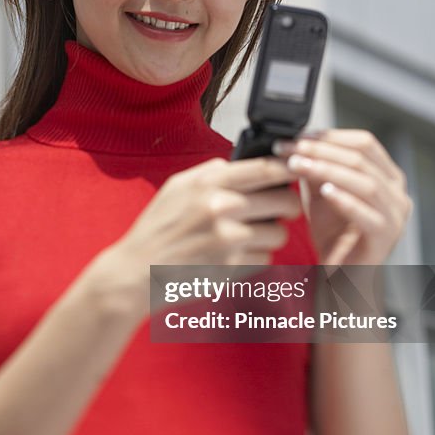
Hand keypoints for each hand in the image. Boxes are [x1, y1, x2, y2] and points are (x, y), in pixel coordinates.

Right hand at [91, 156, 302, 317]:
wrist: (136, 270)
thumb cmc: (157, 228)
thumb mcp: (177, 186)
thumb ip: (211, 171)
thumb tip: (244, 164)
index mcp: (209, 182)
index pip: (266, 169)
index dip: (290, 168)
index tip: (298, 169)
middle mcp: (221, 207)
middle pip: (285, 201)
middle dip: (288, 206)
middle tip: (281, 210)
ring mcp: (228, 239)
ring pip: (280, 233)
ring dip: (271, 235)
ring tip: (249, 236)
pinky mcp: (232, 267)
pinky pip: (265, 259)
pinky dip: (255, 257)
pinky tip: (234, 255)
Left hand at [273, 130, 412, 266]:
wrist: (340, 275)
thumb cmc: (333, 235)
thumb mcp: (322, 192)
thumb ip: (317, 166)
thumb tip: (298, 141)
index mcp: (387, 175)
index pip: (364, 143)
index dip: (330, 136)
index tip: (297, 137)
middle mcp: (397, 192)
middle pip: (361, 159)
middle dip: (321, 150)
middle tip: (289, 149)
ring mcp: (396, 215)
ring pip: (364, 182)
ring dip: (327, 170)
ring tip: (297, 166)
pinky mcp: (386, 237)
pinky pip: (367, 215)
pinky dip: (346, 200)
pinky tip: (325, 192)